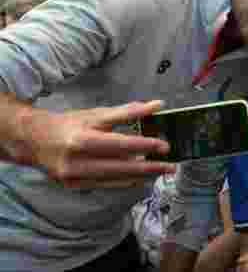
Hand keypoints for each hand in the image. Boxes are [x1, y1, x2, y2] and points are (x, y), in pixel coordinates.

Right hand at [17, 100, 173, 187]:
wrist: (32, 140)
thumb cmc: (68, 123)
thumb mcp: (96, 114)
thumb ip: (128, 112)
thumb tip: (157, 105)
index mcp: (82, 139)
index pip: (121, 144)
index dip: (145, 145)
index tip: (165, 147)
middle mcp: (76, 161)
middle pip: (121, 167)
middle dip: (150, 167)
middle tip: (171, 166)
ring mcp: (74, 177)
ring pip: (115, 179)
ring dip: (141, 176)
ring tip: (160, 171)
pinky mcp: (73, 186)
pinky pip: (106, 185)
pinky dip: (125, 181)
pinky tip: (140, 177)